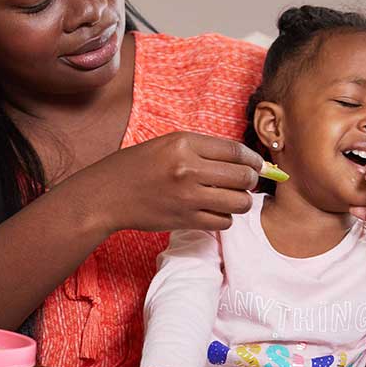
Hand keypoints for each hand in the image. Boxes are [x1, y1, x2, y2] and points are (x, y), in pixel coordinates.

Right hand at [80, 132, 263, 233]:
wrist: (108, 195)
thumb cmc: (138, 167)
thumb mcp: (168, 145)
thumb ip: (203, 150)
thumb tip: (243, 161)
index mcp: (184, 144)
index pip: (235, 150)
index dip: (253, 159)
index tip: (257, 164)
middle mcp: (188, 170)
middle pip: (243, 177)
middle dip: (251, 180)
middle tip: (246, 182)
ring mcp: (188, 197)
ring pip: (239, 202)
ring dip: (240, 201)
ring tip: (230, 197)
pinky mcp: (186, 220)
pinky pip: (224, 222)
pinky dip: (224, 217)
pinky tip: (214, 210)